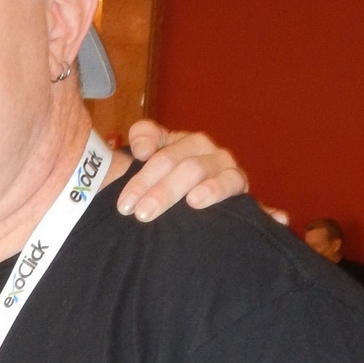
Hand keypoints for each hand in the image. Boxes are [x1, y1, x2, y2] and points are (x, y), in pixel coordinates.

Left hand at [115, 121, 246, 222]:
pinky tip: (195, 201)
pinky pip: (230, 180)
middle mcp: (196, 145)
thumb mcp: (144, 188)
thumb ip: (124, 169)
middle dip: (145, 183)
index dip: (140, 142)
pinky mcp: (238, 181)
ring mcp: (219, 160)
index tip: (133, 157)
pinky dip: (212, 190)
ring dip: (169, 190)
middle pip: (168, 157)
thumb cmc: (171, 203)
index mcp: (170, 142)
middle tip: (128, 209)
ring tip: (148, 212)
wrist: (212, 229)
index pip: (147, 133)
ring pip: (194, 168)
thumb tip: (140, 151)